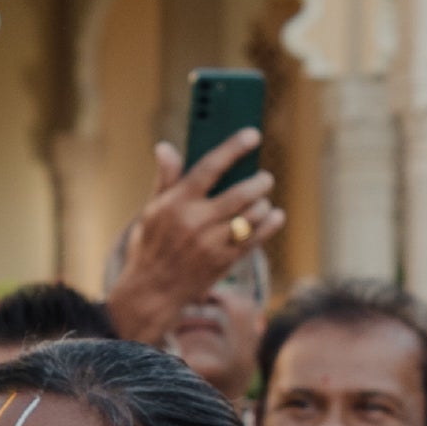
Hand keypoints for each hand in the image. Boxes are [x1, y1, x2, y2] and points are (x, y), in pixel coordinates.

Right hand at [105, 132, 282, 344]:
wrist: (152, 291)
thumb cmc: (151, 245)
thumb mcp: (152, 210)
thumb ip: (166, 178)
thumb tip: (165, 146)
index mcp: (176, 203)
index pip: (209, 167)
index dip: (233, 148)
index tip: (253, 134)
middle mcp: (195, 222)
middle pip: (239, 194)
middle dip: (259, 182)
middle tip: (265, 177)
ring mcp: (211, 243)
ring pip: (251, 216)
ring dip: (263, 204)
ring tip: (262, 198)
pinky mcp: (224, 261)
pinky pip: (255, 239)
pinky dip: (269, 224)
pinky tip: (275, 215)